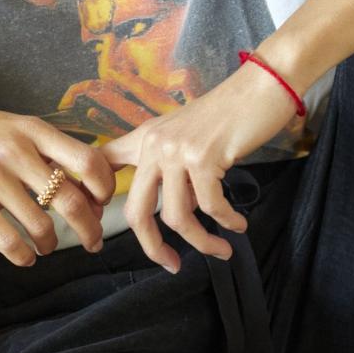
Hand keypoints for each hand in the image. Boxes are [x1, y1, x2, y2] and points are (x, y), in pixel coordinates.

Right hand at [0, 88, 114, 265]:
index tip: (102, 203)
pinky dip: (22, 255)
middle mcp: (16, 151)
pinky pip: (7, 239)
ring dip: (51, 244)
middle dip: (89, 229)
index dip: (104, 188)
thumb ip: (43, 151)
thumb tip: (81, 186)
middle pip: (71, 199)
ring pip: (41, 224)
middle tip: (93, 242)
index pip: (88, 161)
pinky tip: (24, 256)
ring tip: (47, 247)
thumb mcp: (11, 126)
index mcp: (32, 129)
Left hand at [101, 66, 305, 273]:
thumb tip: (176, 214)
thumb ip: (172, 171)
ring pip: (177, 216)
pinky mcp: (203, 158)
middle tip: (171, 264)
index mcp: (145, 138)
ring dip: (202, 242)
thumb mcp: (187, 137)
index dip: (92, 198)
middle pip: (136, 211)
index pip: (103, 164)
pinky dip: (226, 222)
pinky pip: (210, 206)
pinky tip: (238, 225)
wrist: (261, 88)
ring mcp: (176, 151)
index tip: (96, 229)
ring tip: (222, 250)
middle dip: (152, 247)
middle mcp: (154, 144)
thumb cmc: (229, 115)